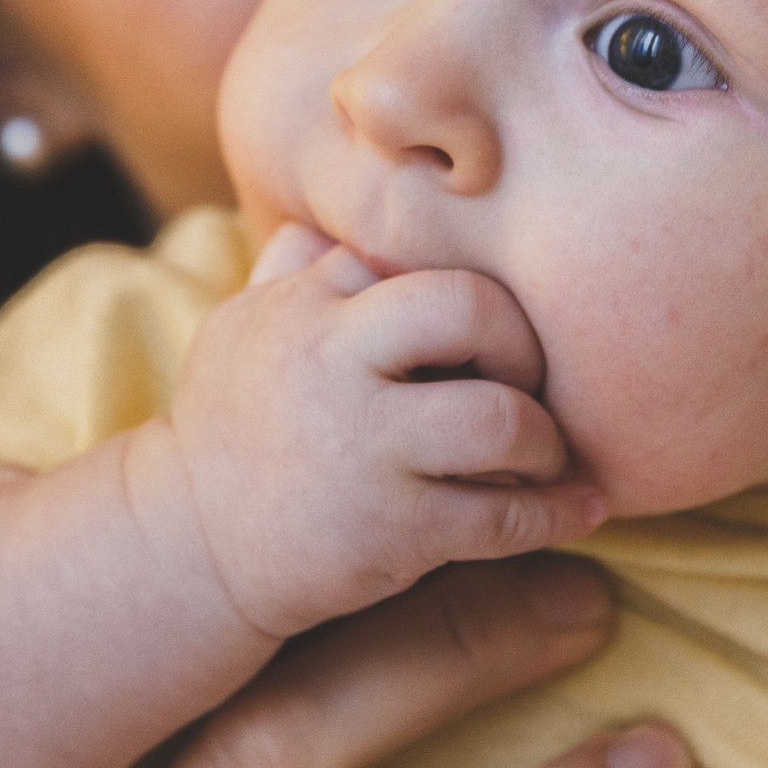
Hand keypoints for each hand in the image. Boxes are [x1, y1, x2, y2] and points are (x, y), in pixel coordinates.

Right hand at [163, 223, 603, 637]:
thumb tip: (333, 218)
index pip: (417, 260)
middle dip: (521, 344)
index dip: (466, 300)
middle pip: (469, 307)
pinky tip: (578, 510)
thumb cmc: (233, 427)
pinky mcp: (391, 530)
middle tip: (525, 380)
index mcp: (303, 303)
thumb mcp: (243, 327)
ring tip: (544, 454)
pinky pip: (502, 518)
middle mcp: (332, 363)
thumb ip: (294, 266)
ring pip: (501, 419)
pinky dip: (555, 514)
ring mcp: (363, 448)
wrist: (188, 549)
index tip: (483, 337)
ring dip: (545, 441)